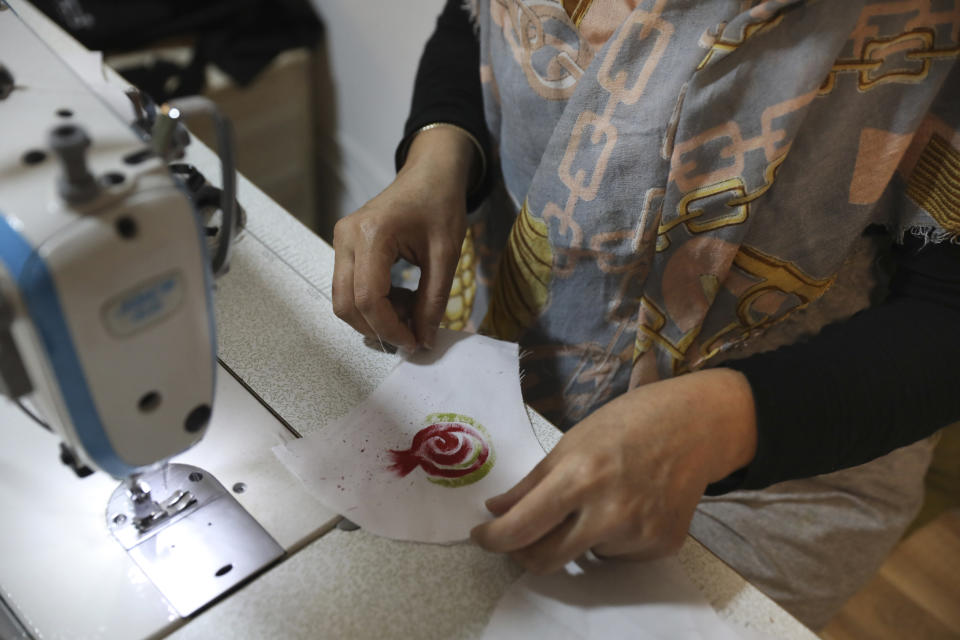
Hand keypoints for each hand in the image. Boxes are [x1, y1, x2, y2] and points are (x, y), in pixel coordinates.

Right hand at [332, 127, 476, 349]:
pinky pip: (349, 286)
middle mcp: (346, 237)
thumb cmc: (441, 204)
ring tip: (410, 312)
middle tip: (412, 334)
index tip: (414, 342)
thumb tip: (424, 339)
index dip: (389, 328)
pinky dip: (371, 304)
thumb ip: (433, 300)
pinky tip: (400, 299)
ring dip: (373, 318)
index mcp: (372, 234)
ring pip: (343, 299)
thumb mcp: (446, 255)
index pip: (368, 298)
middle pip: (346, 303)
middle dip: (377, 328)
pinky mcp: (344, 246)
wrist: (431, 173)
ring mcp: (341, 240)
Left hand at [471, 368, 757, 573]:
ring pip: (583, 555)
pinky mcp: (660, 546)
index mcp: (580, 477)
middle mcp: (609, 512)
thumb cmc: (628, 423)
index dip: (493, 539)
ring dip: (577, 536)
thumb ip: (532, 482)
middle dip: (524, 552)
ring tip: (601, 497)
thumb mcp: (571, 442)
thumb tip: (498, 511)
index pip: (521, 528)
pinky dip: (611, 538)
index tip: (482, 537)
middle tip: (521, 535)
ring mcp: (638, 533)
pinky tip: (628, 505)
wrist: (694, 426)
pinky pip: (616, 555)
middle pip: (545, 559)